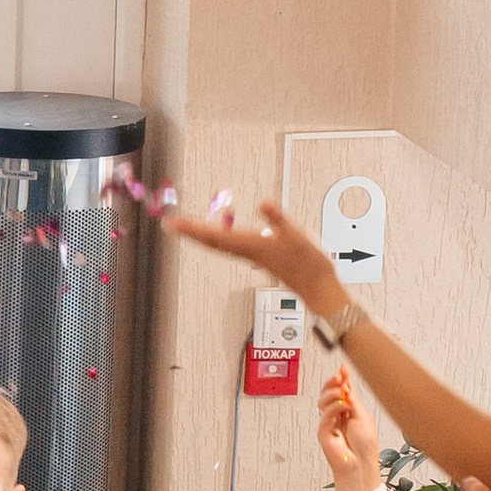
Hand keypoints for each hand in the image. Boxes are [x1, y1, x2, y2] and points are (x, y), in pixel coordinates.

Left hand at [166, 195, 343, 323]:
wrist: (318, 288)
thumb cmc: (309, 263)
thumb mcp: (296, 234)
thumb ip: (278, 217)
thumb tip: (262, 202)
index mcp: (251, 246)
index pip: (214, 235)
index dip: (192, 228)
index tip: (172, 224)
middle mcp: (247, 252)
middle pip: (212, 241)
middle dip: (191, 232)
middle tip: (171, 225)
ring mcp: (252, 256)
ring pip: (220, 245)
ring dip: (203, 235)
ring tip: (188, 228)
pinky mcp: (260, 257)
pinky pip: (231, 246)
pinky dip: (219, 238)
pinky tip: (221, 234)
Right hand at [315, 365, 381, 490]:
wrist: (361, 464)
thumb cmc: (365, 446)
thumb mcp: (362, 416)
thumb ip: (352, 399)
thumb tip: (346, 382)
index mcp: (348, 411)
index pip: (341, 391)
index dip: (341, 378)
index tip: (343, 368)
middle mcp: (337, 416)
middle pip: (327, 393)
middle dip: (332, 383)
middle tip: (339, 377)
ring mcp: (329, 424)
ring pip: (322, 402)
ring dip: (332, 394)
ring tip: (343, 394)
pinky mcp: (323, 433)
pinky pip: (324, 416)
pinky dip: (334, 408)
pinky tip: (343, 406)